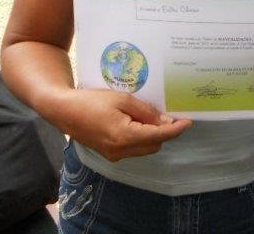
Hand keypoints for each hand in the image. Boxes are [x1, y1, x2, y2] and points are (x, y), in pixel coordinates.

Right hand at [58, 89, 191, 161]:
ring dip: (152, 135)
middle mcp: (121, 151)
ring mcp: (114, 155)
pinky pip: (133, 148)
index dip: (175, 129)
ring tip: (151, 116)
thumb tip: (166, 122)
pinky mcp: (109, 153)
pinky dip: (140, 137)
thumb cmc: (92, 101)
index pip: (158, 136)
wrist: (64, 111)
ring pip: (144, 148)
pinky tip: (137, 122)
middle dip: (164, 132)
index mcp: (125, 137)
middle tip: (169, 114)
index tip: (189, 121)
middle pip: (154, 145)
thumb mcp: (122, 99)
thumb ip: (146, 112)